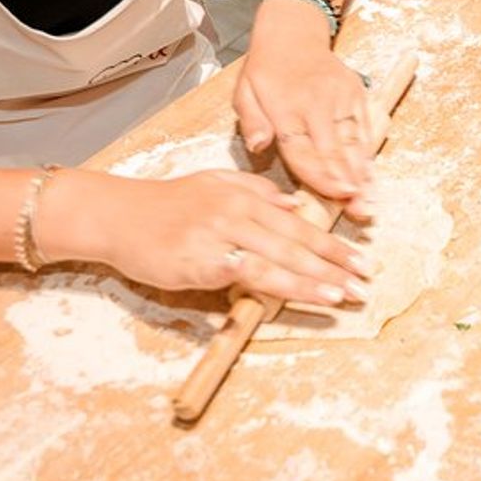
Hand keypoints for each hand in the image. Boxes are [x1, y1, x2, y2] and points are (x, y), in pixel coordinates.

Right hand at [42, 170, 372, 303]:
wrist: (115, 215)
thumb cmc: (164, 205)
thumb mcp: (214, 183)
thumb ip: (255, 192)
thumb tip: (291, 205)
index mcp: (245, 197)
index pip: (299, 223)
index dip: (332, 243)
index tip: (359, 259)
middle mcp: (239, 214)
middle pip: (297, 242)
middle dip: (335, 264)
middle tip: (365, 281)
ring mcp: (222, 237)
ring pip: (280, 260)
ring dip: (316, 280)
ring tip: (343, 294)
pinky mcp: (203, 262)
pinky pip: (250, 276)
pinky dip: (281, 287)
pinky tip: (301, 296)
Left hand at [235, 0, 374, 218]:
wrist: (293, 33)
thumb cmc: (266, 70)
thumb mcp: (244, 91)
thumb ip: (252, 120)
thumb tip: (259, 145)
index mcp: (286, 106)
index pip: (304, 148)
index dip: (321, 174)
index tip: (338, 194)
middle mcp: (317, 103)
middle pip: (335, 150)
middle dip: (349, 183)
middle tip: (360, 209)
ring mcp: (341, 98)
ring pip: (354, 142)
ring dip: (363, 174)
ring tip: (370, 200)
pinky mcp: (356, 94)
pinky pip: (364, 128)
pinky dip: (368, 154)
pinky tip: (372, 176)